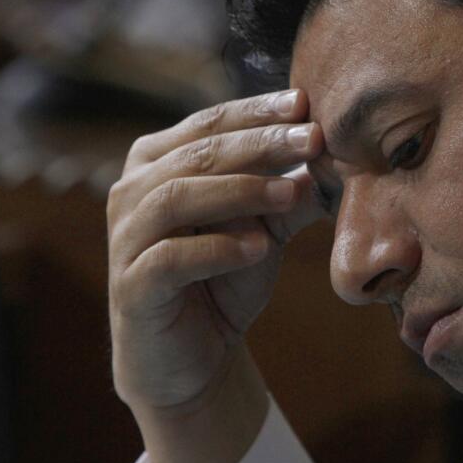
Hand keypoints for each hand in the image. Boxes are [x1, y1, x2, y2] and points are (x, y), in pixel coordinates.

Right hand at [108, 89, 324, 415]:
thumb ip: (292, 190)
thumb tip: (336, 154)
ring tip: (292, 193)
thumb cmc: (224, 279)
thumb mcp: (266, 226)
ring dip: (240, 190)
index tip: (307, 105)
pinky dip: (217, 248)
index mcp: (157, 161)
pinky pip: (170, 258)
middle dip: (261, 143)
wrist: (193, 358)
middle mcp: (132, 190)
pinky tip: (259, 247)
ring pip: (178, 197)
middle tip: (313, 140)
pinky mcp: (131, 287)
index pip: (210, 122)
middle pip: (199, 154)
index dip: (259, 111)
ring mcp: (125, 238)